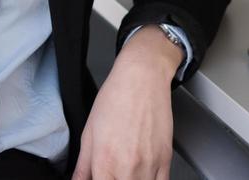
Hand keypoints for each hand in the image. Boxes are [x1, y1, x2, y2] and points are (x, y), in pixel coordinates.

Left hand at [71, 30, 178, 179]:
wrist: (142, 78)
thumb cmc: (116, 98)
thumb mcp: (89, 133)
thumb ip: (83, 167)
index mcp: (105, 163)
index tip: (99, 179)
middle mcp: (129, 168)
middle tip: (111, 172)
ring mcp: (149, 166)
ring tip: (124, 169)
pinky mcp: (165, 160)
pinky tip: (141, 173)